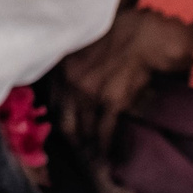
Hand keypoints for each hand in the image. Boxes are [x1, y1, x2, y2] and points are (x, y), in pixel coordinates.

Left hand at [54, 8, 192, 149]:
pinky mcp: (112, 102)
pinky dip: (105, 145)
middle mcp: (70, 82)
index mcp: (61, 67)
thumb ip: (69, 67)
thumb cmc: (115, 39)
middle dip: (71, 137)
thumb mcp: (81, 47)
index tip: (64, 126)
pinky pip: (104, 130)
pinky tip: (107, 154)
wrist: (141, 37)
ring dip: (88, 144)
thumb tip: (66, 88)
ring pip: (83, 128)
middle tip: (77, 148)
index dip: (57, 117)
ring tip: (92, 155)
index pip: (52, 101)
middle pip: (64, 120)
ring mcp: (90, 93)